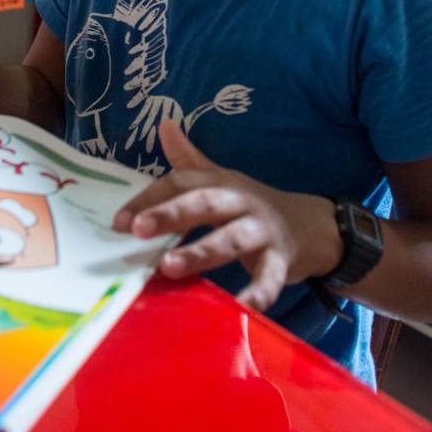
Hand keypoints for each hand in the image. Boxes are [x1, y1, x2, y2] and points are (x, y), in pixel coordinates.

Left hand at [113, 119, 342, 311]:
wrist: (312, 226)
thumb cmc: (253, 206)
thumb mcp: (222, 181)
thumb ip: (190, 159)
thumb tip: (164, 123)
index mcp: (221, 183)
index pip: (180, 183)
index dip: (149, 199)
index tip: (118, 222)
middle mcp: (240, 202)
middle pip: (204, 203)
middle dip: (170, 214)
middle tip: (138, 230)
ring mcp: (262, 231)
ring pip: (230, 239)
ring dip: (200, 252)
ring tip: (169, 267)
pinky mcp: (281, 260)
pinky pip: (268, 277)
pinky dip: (257, 293)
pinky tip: (240, 307)